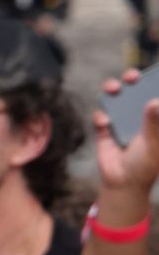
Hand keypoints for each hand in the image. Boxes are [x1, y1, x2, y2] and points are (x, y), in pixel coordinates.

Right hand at [94, 69, 158, 196]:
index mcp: (155, 115)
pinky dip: (101, 117)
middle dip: (132, 79)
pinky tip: (105, 124)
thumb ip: (154, 123)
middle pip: (135, 88)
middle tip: (133, 77)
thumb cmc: (145, 162)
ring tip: (114, 88)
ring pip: (115, 97)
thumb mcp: (154, 143)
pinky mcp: (104, 127)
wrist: (122, 182)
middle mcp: (138, 112)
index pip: (154, 94)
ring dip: (113, 89)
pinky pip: (100, 116)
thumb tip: (154, 101)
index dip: (154, 81)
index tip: (152, 73)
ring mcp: (120, 118)